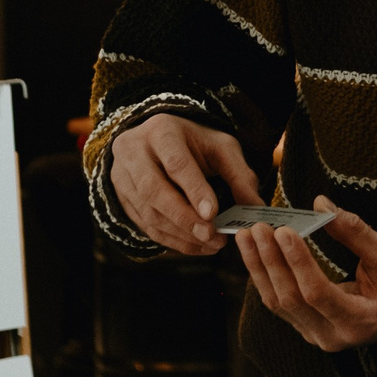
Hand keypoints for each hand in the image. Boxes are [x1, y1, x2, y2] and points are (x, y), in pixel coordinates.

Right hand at [109, 115, 261, 254]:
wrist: (159, 142)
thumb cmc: (195, 144)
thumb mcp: (220, 148)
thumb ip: (239, 174)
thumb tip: (255, 208)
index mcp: (161, 131)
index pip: (175, 163)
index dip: (193, 190)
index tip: (213, 214)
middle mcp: (134, 151)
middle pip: (154, 190)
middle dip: (184, 217)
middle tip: (211, 235)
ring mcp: (122, 176)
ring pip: (147, 212)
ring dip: (179, 233)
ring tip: (210, 244)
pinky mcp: (121, 198)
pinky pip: (144, 225)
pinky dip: (171, 240)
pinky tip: (195, 246)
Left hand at [236, 197, 376, 350]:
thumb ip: (356, 232)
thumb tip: (320, 204)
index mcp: (360, 321)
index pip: (319, 294)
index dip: (299, 263)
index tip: (284, 231)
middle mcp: (333, 336)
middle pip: (291, 299)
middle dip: (272, 261)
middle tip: (259, 227)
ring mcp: (314, 335)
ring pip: (277, 302)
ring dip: (259, 267)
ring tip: (247, 235)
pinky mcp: (302, 327)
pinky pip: (276, 302)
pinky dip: (262, 275)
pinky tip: (253, 251)